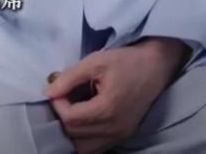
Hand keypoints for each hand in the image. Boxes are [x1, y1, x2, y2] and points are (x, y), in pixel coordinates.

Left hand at [46, 38, 190, 153]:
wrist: (156, 65)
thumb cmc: (127, 60)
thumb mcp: (97, 61)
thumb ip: (71, 77)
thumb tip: (49, 92)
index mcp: (108, 109)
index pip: (70, 119)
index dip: (58, 105)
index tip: (57, 90)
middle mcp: (115, 129)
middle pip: (75, 136)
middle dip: (63, 118)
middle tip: (62, 99)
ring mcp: (120, 136)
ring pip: (84, 148)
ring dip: (72, 133)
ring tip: (71, 110)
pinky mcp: (124, 136)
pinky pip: (96, 147)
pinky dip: (84, 138)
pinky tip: (83, 120)